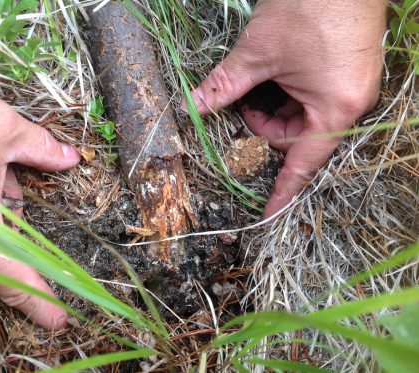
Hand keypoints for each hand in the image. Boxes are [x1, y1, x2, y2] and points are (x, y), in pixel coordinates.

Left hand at [189, 0, 385, 218]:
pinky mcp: (346, 73)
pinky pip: (312, 100)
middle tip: (243, 105)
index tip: (268, 214)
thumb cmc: (308, 6)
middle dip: (264, 128)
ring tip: (257, 82)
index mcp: (336, 107)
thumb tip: (192, 106)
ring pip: (302, 118)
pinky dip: (287, 94)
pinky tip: (273, 74)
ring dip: (274, 108)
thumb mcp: (258, 53)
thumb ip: (224, 86)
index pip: (302, 163)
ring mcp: (351, 88)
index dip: (282, 191)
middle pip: (298, 138)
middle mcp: (350, 104)